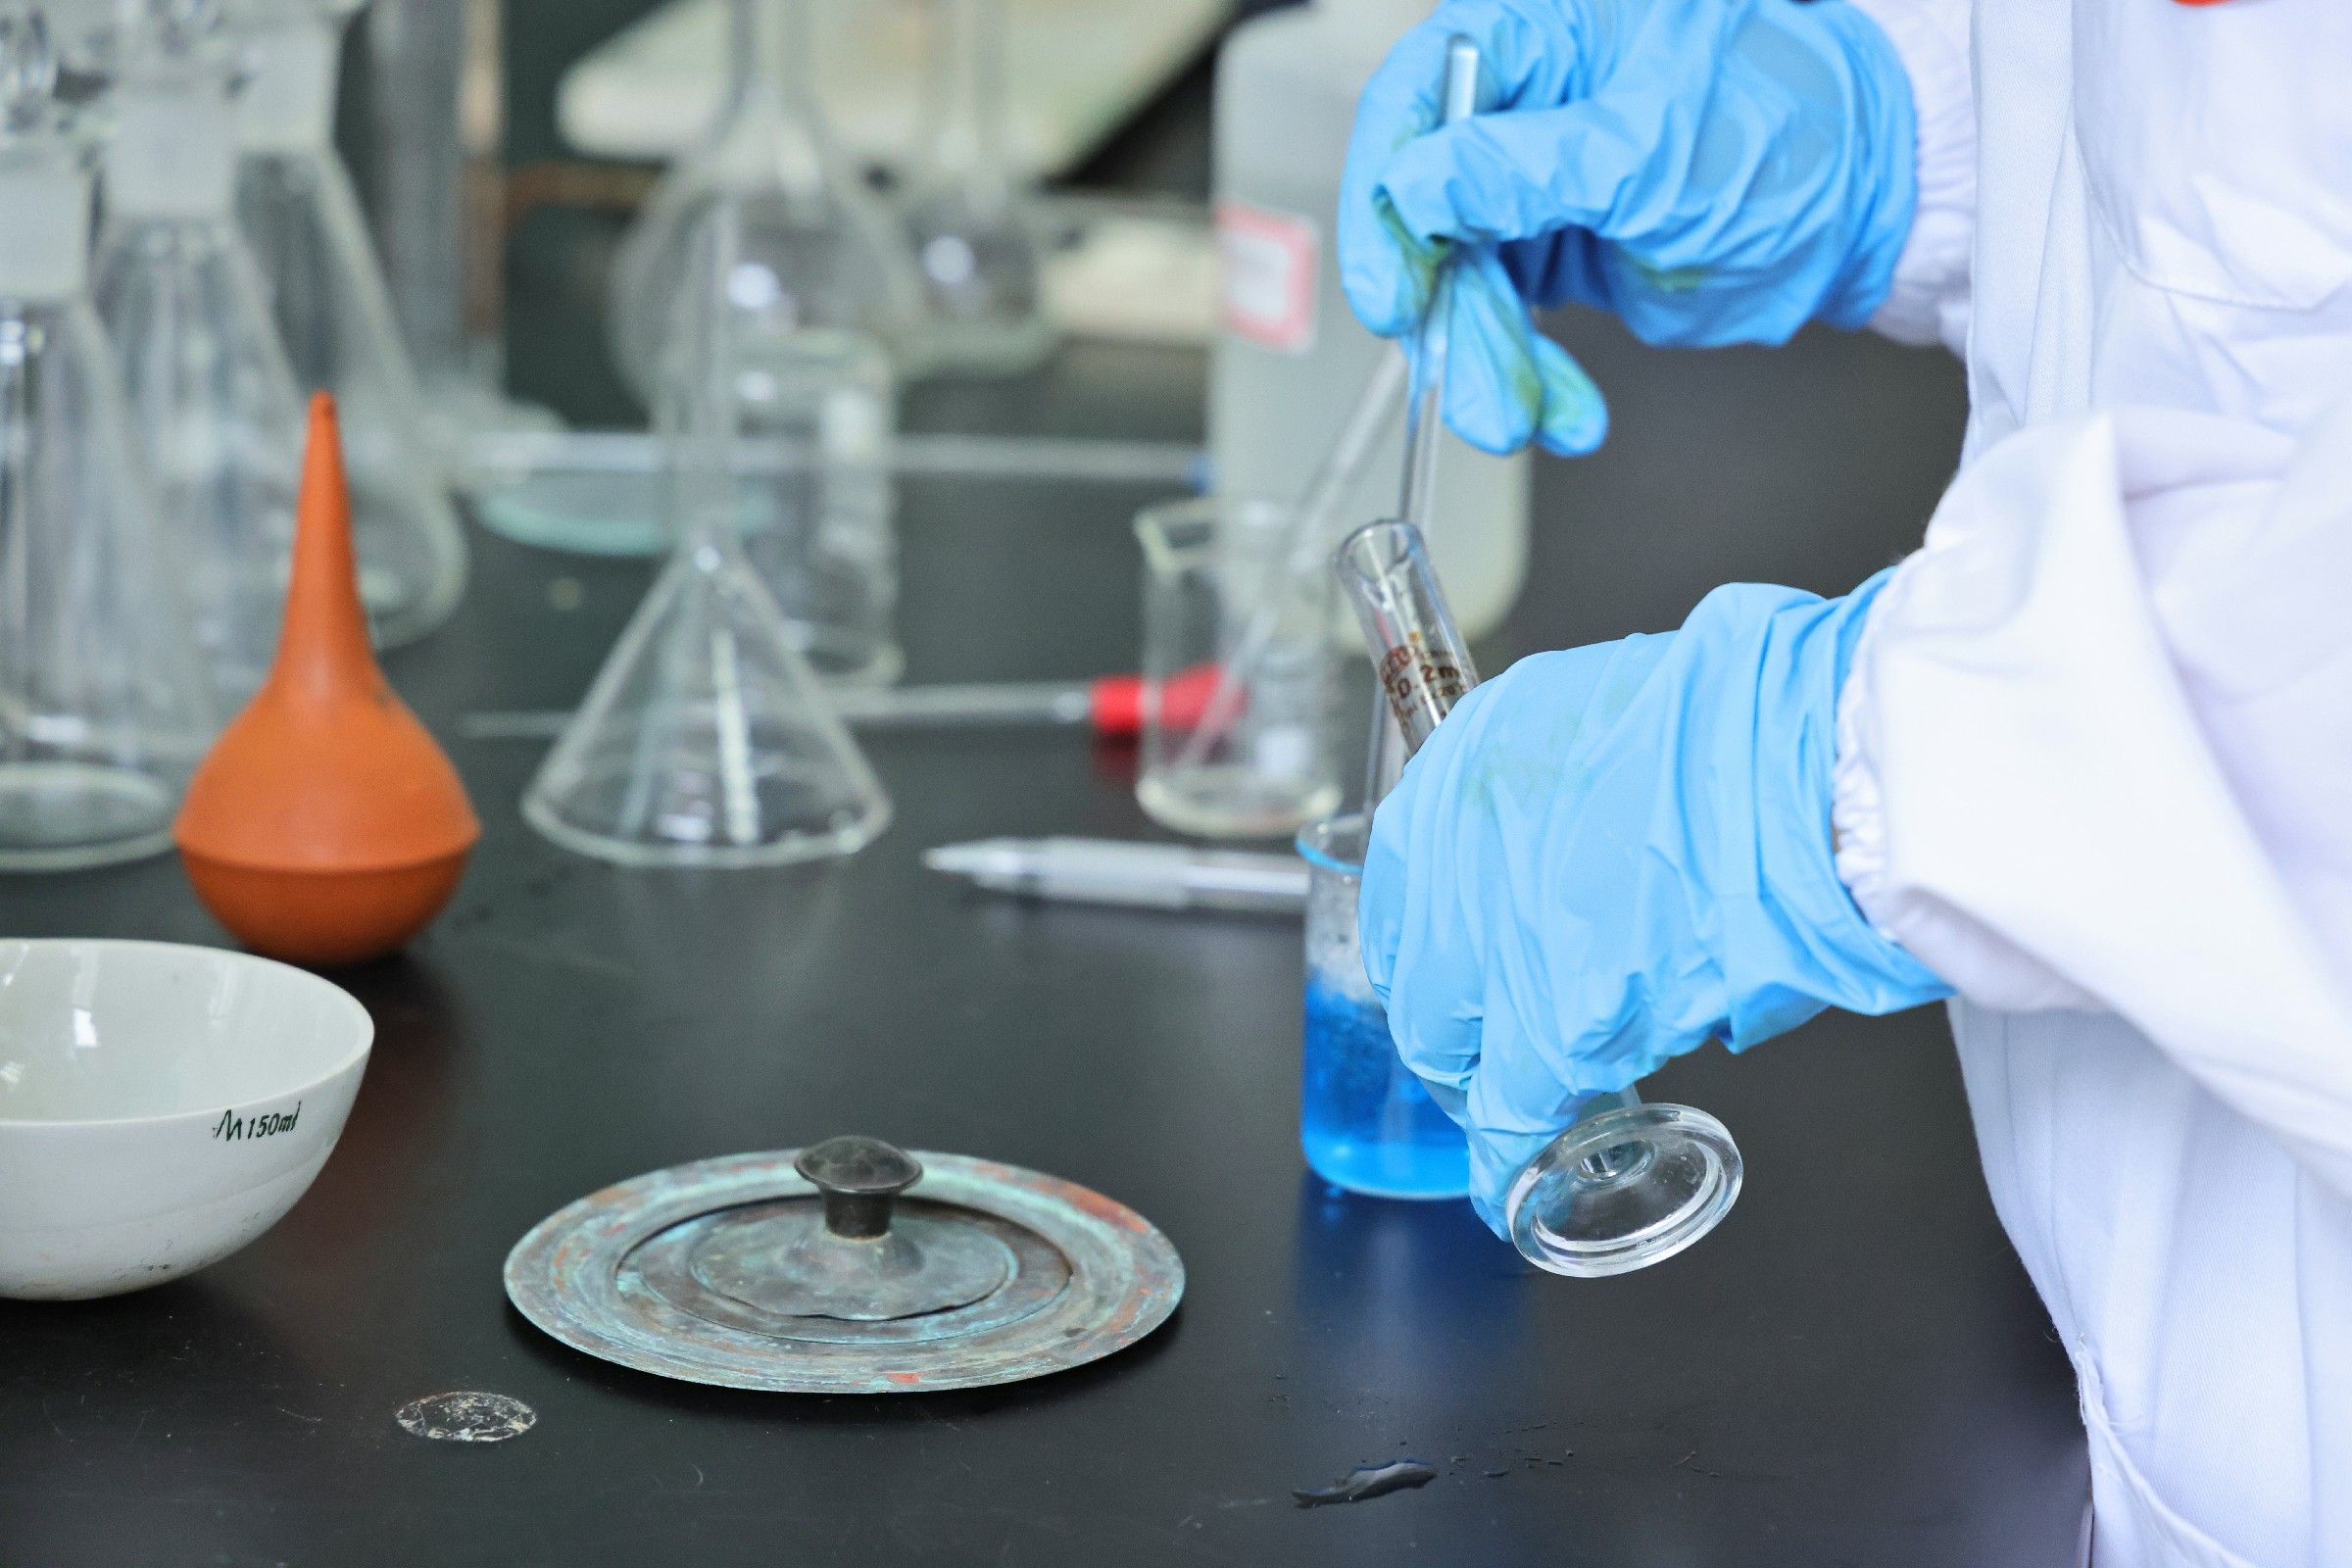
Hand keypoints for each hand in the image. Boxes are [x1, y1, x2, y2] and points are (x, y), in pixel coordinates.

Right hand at [1338, 0, 1916, 456]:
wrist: (1865, 202)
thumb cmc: (1788, 126)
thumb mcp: (1646, 151)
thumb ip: (1521, 171)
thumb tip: (1414, 192)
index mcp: (1534, 34)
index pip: (1415, 103)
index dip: (1388, 202)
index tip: (1395, 292)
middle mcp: (1519, 104)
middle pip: (1427, 211)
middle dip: (1452, 314)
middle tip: (1473, 387)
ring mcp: (1531, 183)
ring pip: (1462, 281)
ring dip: (1489, 362)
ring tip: (1525, 417)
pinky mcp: (1556, 249)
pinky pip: (1508, 321)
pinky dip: (1528, 375)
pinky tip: (1563, 410)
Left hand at [1359, 573, 1947, 1230]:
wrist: (1814, 764)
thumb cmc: (1749, 720)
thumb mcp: (1610, 716)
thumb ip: (1562, 787)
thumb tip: (1565, 839)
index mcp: (1464, 764)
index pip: (1399, 887)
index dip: (1430, 945)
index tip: (1456, 974)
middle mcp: (1455, 849)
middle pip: (1415, 971)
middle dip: (1447, 1022)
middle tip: (1486, 1054)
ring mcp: (1495, 936)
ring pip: (1451, 1042)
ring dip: (1483, 1084)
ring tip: (1525, 1111)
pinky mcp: (1556, 1021)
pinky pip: (1512, 1104)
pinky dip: (1512, 1149)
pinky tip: (1514, 1180)